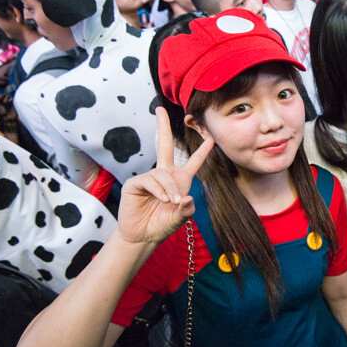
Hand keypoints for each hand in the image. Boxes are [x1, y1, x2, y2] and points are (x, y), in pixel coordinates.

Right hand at [116, 107, 214, 244]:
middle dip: (162, 127)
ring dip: (169, 188)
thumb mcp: (181, 217)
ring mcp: (150, 178)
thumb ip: (187, 209)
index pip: (192, 162)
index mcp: (179, 180)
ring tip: (170, 202)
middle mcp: (164, 175)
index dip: (202, 151)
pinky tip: (162, 199)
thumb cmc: (163, 225)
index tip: (210, 138)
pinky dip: (159, 190)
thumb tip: (186, 197)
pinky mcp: (136, 183)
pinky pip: (151, 180)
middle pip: (164, 145)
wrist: (143, 236)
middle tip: (159, 110)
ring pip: (163, 173)